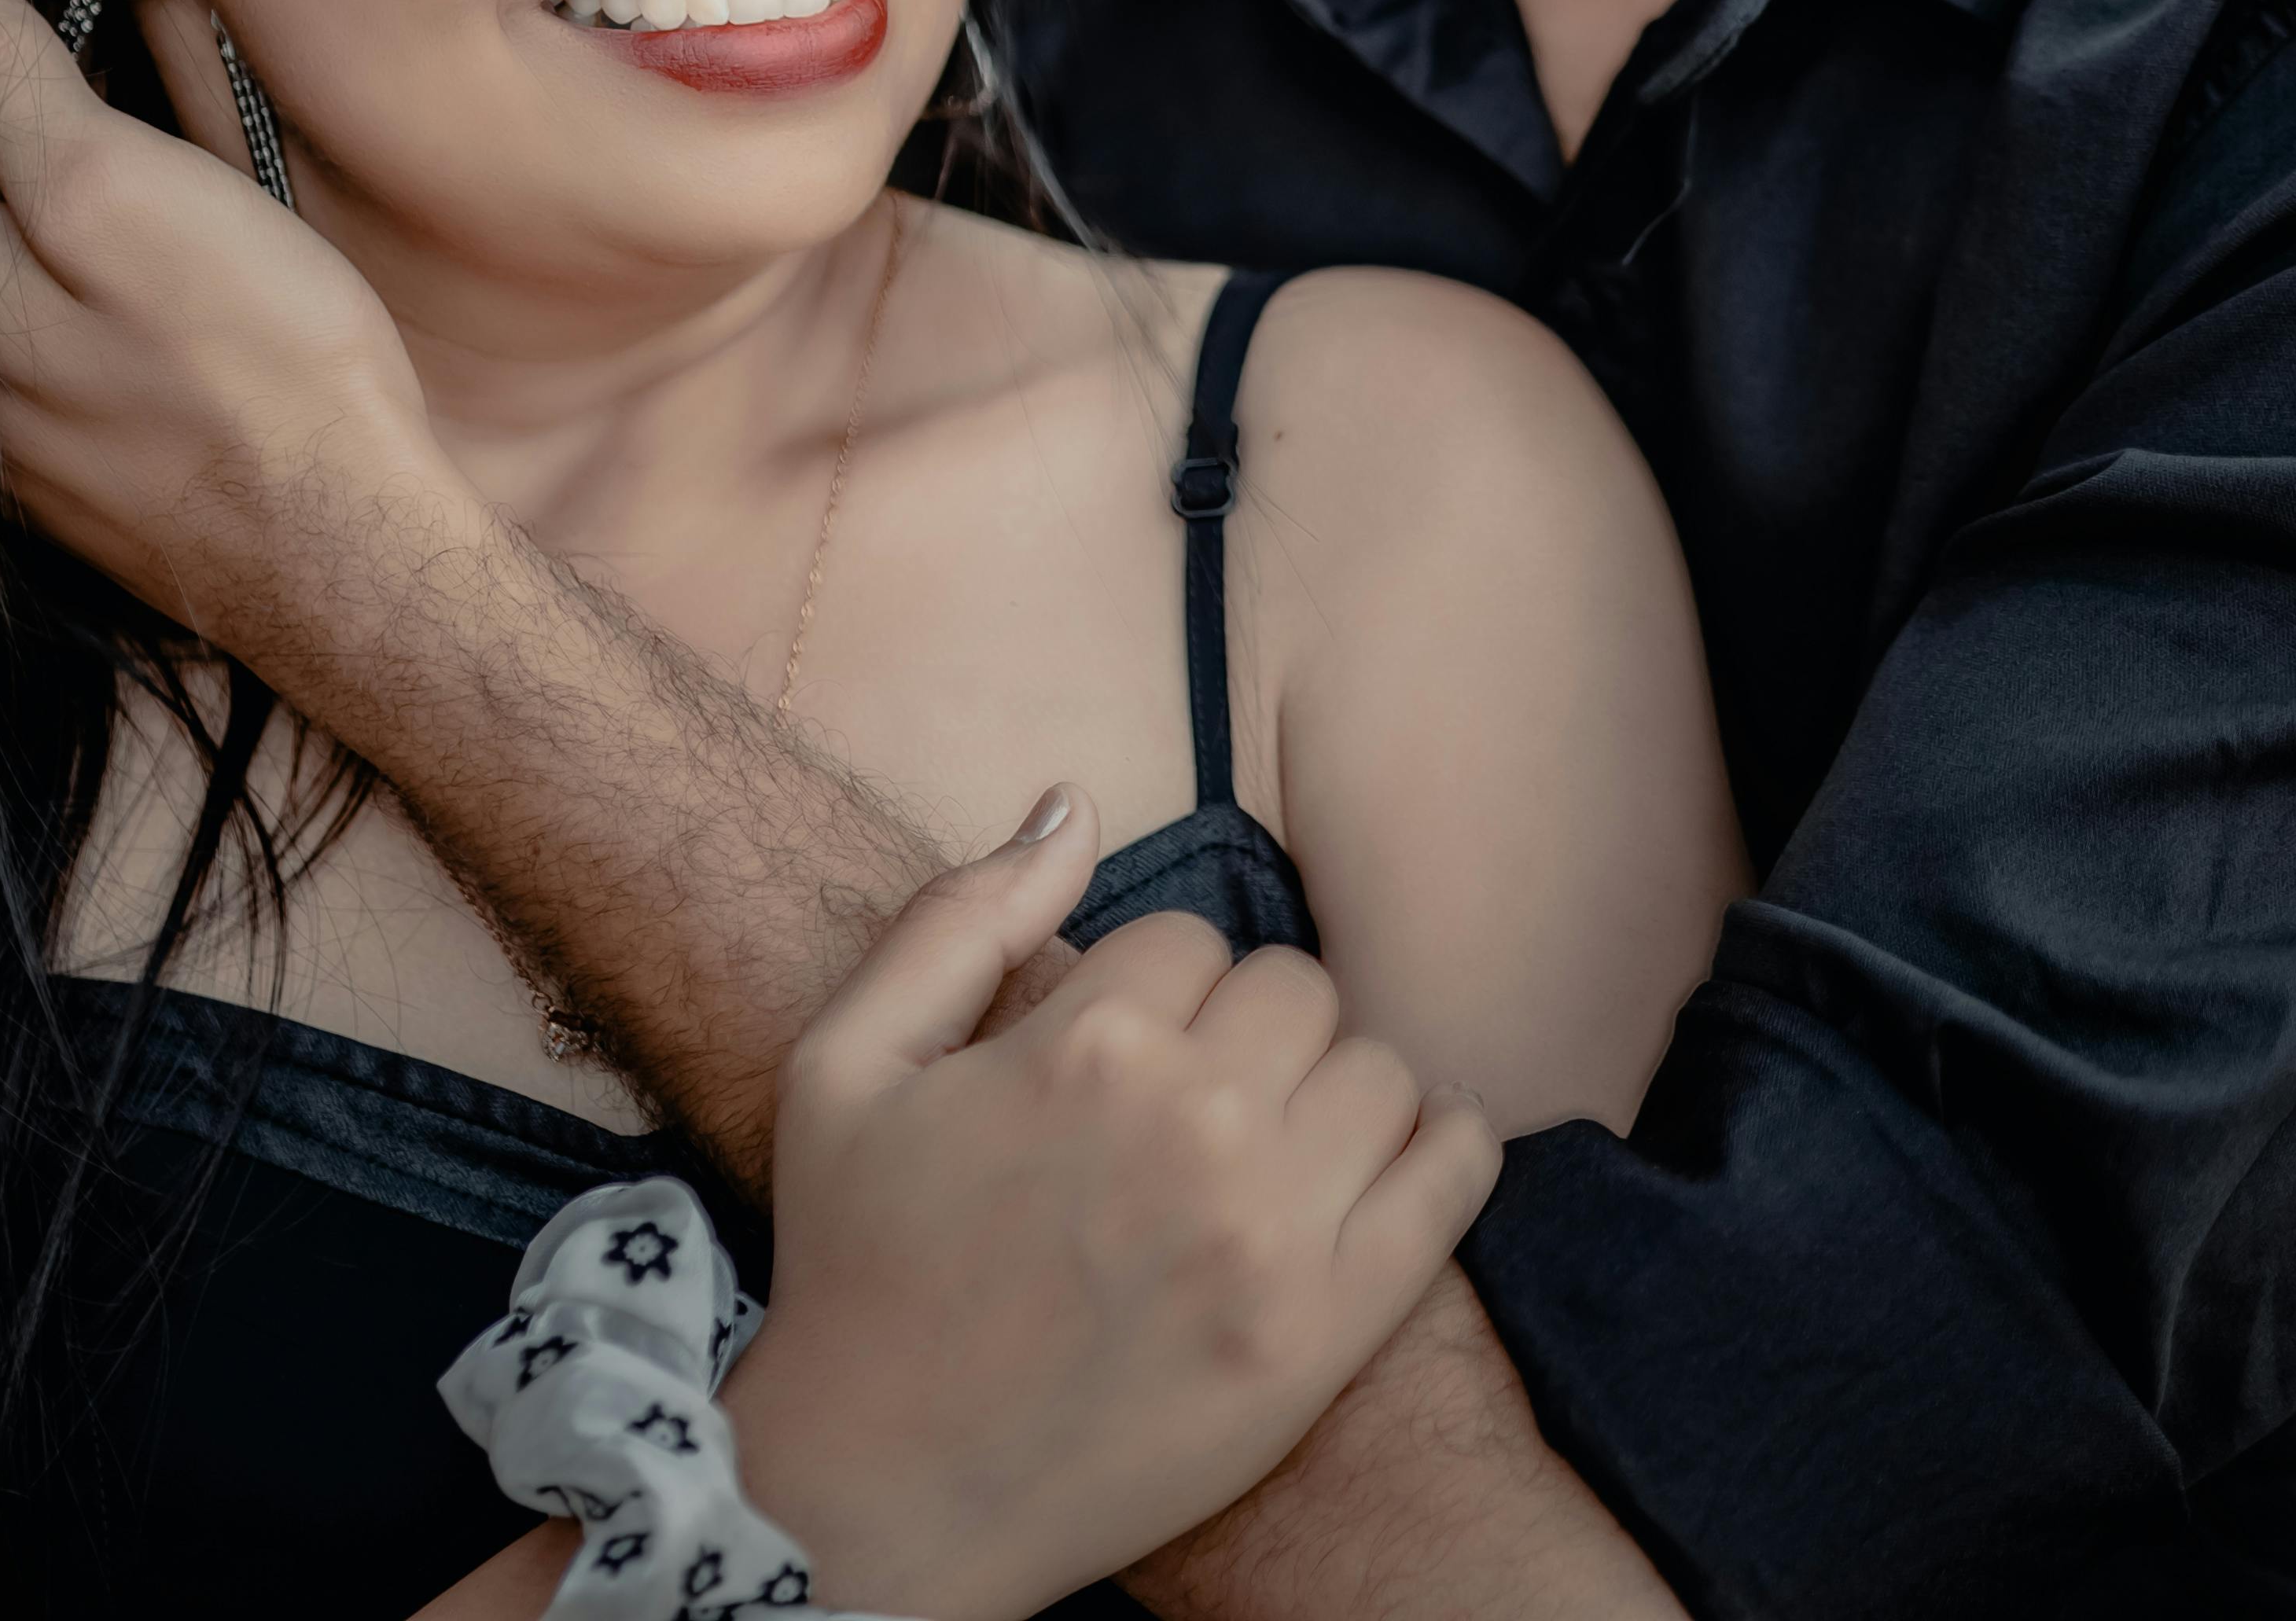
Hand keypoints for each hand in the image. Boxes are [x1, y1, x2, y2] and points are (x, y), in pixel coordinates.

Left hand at [0, 0, 456, 653]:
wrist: (351, 558)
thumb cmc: (255, 367)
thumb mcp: (117, 190)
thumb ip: (1, 80)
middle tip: (68, 59)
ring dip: (24, 215)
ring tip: (115, 174)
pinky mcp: (63, 485)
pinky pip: (28, 355)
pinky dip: (62, 298)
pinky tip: (139, 293)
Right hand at [722, 791, 1501, 1618]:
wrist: (879, 1494)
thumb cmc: (856, 1269)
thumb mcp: (843, 1066)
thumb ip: (959, 915)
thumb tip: (1073, 800)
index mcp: (1083, 1045)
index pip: (1192, 938)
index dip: (1152, 992)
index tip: (1118, 1059)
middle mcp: (1192, 1124)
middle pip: (1296, 991)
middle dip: (1245, 1033)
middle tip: (1190, 1106)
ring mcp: (1269, 1233)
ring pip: (1379, 1071)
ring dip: (1329, 1094)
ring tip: (1265, 1151)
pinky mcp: (1325, 1331)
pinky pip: (1452, 1178)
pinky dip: (1441, 1150)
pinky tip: (1383, 1164)